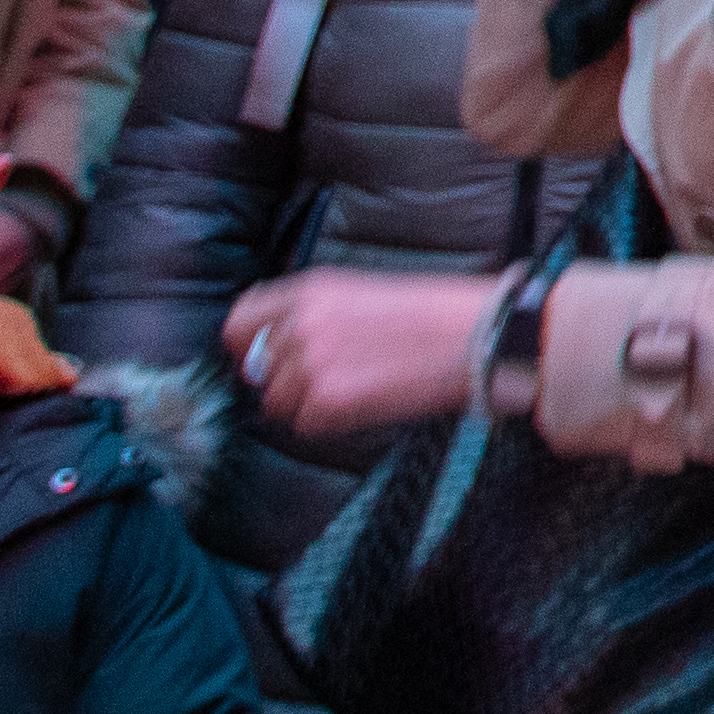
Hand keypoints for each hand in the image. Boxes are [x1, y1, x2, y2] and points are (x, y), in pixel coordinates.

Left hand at [223, 268, 496, 438]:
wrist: (473, 336)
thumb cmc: (430, 314)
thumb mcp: (360, 293)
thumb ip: (310, 314)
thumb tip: (271, 350)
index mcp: (309, 289)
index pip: (240, 321)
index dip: (249, 344)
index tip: (266, 356)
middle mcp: (300, 323)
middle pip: (256, 368)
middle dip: (283, 379)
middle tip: (327, 379)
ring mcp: (310, 363)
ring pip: (276, 401)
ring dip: (306, 403)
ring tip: (353, 389)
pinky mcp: (327, 401)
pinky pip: (304, 424)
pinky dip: (329, 422)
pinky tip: (365, 402)